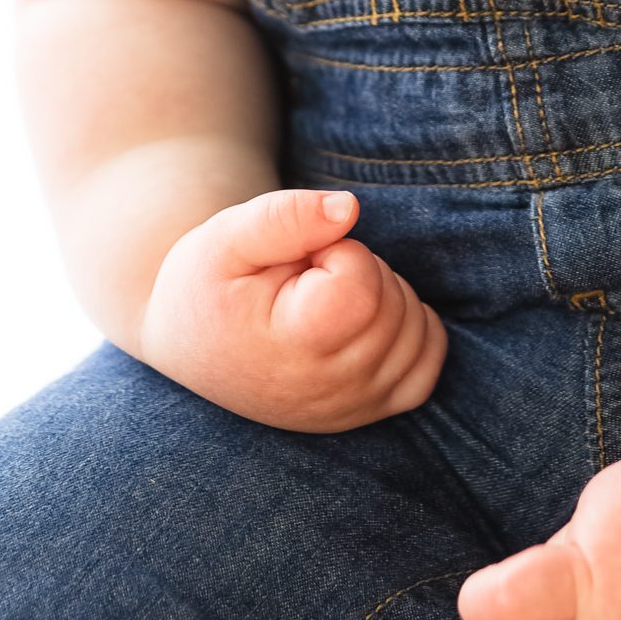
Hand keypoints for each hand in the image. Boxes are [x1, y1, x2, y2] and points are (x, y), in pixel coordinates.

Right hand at [138, 187, 447, 430]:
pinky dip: (412, 328)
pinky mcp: (370, 411)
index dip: (337, 251)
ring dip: (383, 296)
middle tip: (306, 280)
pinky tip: (364, 316)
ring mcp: (353, 408)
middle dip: (359, 270)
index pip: (362, 282)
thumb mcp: (226, 238)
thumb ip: (285, 217)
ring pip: (416, 327)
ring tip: (324, 299)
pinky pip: (427, 361)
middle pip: (392, 302)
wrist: (193, 343)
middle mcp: (329, 391)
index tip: (297, 263)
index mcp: (293, 350)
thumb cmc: (207, 286)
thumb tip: (349, 208)